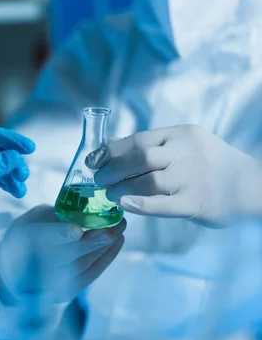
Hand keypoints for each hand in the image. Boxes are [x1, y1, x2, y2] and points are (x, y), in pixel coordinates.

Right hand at [0, 205, 125, 304]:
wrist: (15, 273)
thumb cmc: (25, 239)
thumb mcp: (30, 220)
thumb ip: (52, 217)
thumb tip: (81, 212)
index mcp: (25, 241)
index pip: (44, 240)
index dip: (61, 235)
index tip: (78, 229)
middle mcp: (39, 264)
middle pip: (71, 253)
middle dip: (95, 239)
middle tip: (116, 223)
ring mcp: (55, 281)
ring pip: (85, 263)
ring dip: (106, 245)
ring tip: (121, 227)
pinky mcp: (69, 291)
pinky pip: (92, 273)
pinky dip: (107, 257)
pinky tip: (118, 242)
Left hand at [86, 125, 260, 227]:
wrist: (253, 184)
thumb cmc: (209, 164)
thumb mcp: (182, 145)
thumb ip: (147, 144)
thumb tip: (108, 143)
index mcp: (181, 134)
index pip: (138, 139)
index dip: (110, 151)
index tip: (94, 161)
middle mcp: (188, 152)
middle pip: (140, 157)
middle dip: (113, 170)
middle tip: (99, 180)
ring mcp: (195, 178)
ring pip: (150, 182)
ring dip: (122, 189)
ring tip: (111, 195)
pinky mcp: (199, 202)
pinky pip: (165, 205)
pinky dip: (141, 205)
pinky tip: (125, 205)